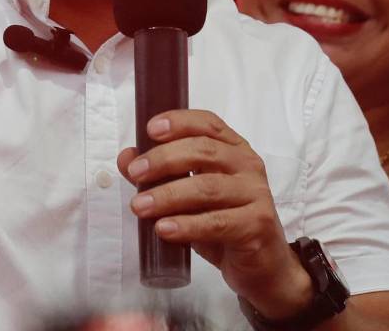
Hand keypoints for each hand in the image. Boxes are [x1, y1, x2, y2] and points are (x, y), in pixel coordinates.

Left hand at [117, 109, 312, 319]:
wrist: (262, 266)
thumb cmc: (223, 223)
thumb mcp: (188, 197)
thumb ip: (159, 175)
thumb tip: (127, 157)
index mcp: (233, 149)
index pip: (208, 124)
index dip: (179, 122)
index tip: (150, 129)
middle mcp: (248, 165)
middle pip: (204, 152)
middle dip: (164, 159)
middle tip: (135, 174)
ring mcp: (256, 195)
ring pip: (207, 187)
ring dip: (168, 195)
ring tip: (139, 206)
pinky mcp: (257, 225)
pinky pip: (217, 223)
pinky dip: (187, 225)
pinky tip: (164, 229)